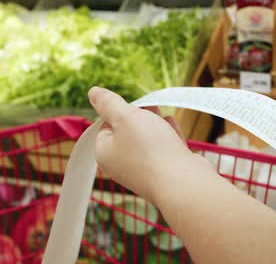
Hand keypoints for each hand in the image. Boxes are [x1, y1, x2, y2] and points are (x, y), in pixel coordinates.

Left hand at [88, 87, 191, 203]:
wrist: (182, 183)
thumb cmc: (150, 149)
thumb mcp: (125, 117)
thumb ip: (109, 103)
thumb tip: (93, 92)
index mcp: (105, 153)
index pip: (105, 126)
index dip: (118, 111)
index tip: (133, 104)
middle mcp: (122, 165)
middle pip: (127, 134)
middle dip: (138, 117)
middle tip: (148, 104)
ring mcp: (146, 171)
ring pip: (147, 142)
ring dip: (154, 125)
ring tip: (160, 111)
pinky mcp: (167, 173)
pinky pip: (164, 149)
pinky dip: (167, 134)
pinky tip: (171, 121)